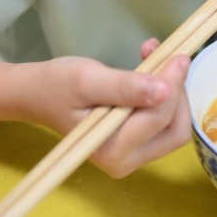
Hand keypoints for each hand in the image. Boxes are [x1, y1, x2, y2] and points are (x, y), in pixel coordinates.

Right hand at [17, 40, 191, 177]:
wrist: (38, 94)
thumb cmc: (57, 85)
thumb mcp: (88, 79)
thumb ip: (125, 87)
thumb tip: (164, 90)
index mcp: (112, 151)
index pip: (159, 119)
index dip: (173, 85)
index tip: (178, 54)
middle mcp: (125, 162)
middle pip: (174, 128)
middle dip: (177, 91)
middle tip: (169, 55)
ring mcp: (132, 156)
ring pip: (174, 125)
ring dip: (172, 89)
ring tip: (154, 55)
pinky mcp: (136, 145)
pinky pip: (163, 121)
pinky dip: (164, 93)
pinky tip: (151, 67)